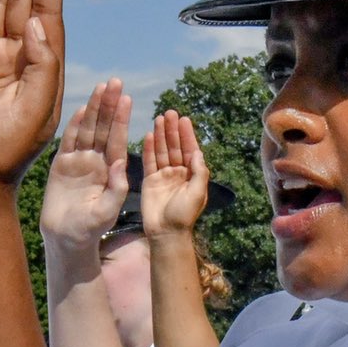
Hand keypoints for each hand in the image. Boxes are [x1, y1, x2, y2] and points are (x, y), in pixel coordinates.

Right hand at [39, 82, 131, 247]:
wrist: (66, 238)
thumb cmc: (90, 229)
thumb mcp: (107, 211)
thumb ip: (116, 188)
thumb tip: (120, 161)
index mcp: (110, 171)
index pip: (117, 140)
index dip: (121, 119)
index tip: (126, 98)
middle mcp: (96, 162)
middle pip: (103, 128)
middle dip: (109, 105)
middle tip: (115, 82)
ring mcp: (79, 162)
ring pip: (87, 130)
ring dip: (94, 108)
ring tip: (101, 87)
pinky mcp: (61, 165)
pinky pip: (68, 141)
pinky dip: (73, 125)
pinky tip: (81, 108)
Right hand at [140, 111, 209, 236]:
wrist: (166, 233)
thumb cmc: (184, 215)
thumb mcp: (198, 193)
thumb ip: (199, 172)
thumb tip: (197, 151)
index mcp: (192, 175)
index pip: (190, 150)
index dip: (187, 135)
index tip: (184, 119)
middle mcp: (178, 172)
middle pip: (175, 147)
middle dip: (173, 130)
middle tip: (170, 113)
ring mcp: (163, 176)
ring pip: (162, 151)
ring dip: (161, 135)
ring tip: (159, 118)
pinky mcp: (150, 181)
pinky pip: (149, 162)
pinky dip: (149, 149)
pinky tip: (148, 135)